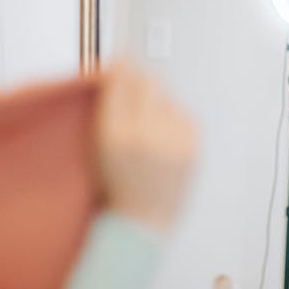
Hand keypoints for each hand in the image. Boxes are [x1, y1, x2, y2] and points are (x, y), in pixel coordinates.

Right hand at [96, 63, 197, 234]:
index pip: (121, 79)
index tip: (121, 64)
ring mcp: (171, 141)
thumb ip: (107, 106)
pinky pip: (185, 115)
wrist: (139, 224)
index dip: (122, 67)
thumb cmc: (113, 187)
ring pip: (168, 98)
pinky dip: (175, 121)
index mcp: (112, 133)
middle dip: (142, 82)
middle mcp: (142, 134)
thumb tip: (122, 66)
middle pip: (149, 82)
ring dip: (158, 105)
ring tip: (149, 129)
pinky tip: (165, 138)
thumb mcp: (96, 146)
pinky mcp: (192, 148)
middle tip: (137, 94)